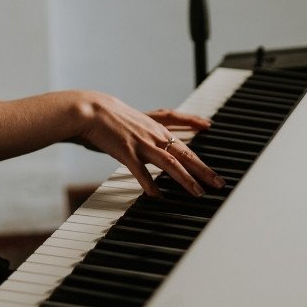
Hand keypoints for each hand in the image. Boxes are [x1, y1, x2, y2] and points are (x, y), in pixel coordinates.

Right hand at [73, 93, 222, 198]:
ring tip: (197, 192)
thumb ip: (141, 125)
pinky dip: (151, 185)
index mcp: (153, 124)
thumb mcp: (129, 118)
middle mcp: (153, 134)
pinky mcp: (127, 153)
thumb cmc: (105, 115)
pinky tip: (157, 196)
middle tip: (218, 182)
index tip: (209, 126)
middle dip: (203, 169)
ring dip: (186, 179)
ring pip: (170, 162)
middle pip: (184, 152)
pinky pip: (142, 172)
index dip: (194, 122)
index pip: (179, 122)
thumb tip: (148, 131)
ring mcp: (142, 144)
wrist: (89, 111)